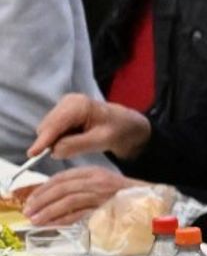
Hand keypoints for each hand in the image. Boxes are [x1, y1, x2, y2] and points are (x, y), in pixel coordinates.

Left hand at [21, 167, 139, 224]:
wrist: (156, 204)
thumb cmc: (132, 199)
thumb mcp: (105, 187)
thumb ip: (85, 190)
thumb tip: (60, 200)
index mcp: (95, 173)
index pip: (62, 177)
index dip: (44, 187)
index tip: (33, 197)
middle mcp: (96, 181)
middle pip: (61, 188)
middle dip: (41, 200)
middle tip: (29, 210)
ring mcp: (102, 194)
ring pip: (67, 200)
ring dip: (48, 211)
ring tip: (36, 219)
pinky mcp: (106, 209)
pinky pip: (80, 214)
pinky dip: (63, 219)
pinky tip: (53, 223)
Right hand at [32, 93, 150, 161]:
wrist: (125, 124)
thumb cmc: (117, 130)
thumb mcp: (101, 140)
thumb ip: (76, 146)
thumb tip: (53, 151)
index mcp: (78, 105)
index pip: (55, 125)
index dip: (43, 140)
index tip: (33, 154)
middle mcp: (67, 101)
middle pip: (48, 127)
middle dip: (53, 142)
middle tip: (75, 150)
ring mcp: (63, 106)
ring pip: (49, 130)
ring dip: (59, 141)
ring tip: (83, 142)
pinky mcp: (62, 113)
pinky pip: (54, 131)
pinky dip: (62, 138)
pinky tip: (79, 139)